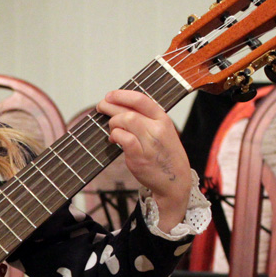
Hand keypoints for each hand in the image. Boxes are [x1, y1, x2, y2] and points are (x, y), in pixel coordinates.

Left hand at [96, 89, 190, 232]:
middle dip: (110, 108)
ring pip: (124, 122)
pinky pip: (122, 138)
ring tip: (112, 129)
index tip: (109, 96)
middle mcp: (158, 129)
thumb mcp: (163, 132)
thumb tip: (120, 108)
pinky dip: (114, 136)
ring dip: (112, 124)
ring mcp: (149, 143)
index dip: (121, 95)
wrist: (175, 181)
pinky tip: (113, 140)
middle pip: (129, 111)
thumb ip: (146, 119)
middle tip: (100, 108)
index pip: (141, 100)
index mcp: (163, 119)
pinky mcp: (139, 156)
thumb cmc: (165, 155)